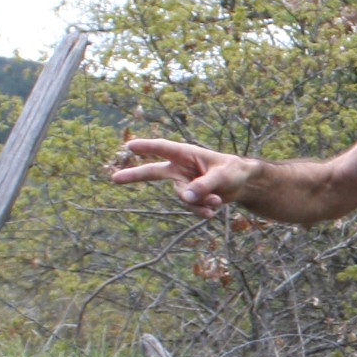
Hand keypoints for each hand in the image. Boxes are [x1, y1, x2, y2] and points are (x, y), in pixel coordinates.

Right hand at [106, 137, 254, 216]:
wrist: (243, 184)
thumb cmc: (233, 170)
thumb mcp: (222, 176)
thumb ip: (203, 185)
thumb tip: (186, 198)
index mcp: (186, 154)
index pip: (163, 148)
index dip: (147, 147)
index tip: (130, 145)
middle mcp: (181, 168)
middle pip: (153, 172)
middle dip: (134, 176)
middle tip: (114, 178)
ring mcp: (184, 183)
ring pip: (182, 198)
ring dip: (200, 202)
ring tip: (217, 200)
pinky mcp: (191, 197)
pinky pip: (190, 207)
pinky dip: (202, 210)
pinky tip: (214, 209)